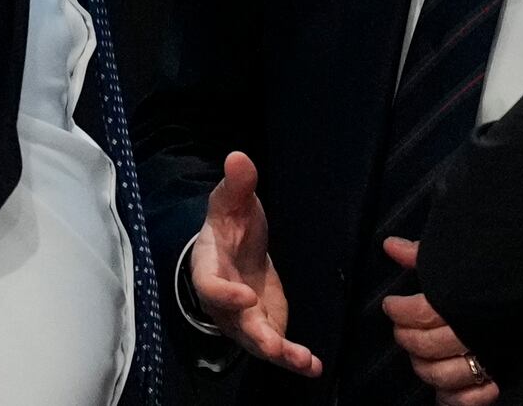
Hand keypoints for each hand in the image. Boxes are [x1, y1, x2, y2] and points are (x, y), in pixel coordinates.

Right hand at [190, 151, 321, 376]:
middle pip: (236, 323)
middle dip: (256, 334)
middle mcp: (224, 302)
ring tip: (302, 361)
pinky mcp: (266, 327)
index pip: (210, 285)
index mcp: (209, 268)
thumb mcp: (232, 201)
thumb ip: (237, 185)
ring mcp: (244, 320)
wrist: (235, 250)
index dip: (224, 294)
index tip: (244, 295)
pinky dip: (294, 359)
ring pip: (258, 342)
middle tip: (273, 345)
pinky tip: (313, 366)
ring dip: (280, 353)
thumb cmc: (230, 224)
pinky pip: (278, 347)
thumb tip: (238, 157)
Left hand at [381, 237, 497, 405]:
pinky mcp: (499, 379)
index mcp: (472, 301)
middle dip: (407, 337)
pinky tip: (443, 386)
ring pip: (444, 375)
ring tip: (416, 352)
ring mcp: (491, 359)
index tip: (391, 304)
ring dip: (423, 367)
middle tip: (400, 326)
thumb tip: (390, 246)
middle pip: (430, 345)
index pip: (425, 312)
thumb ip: (425, 255)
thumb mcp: (460, 259)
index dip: (401, 311)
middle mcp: (482, 332)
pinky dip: (453, 397)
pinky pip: (470, 399)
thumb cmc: (494, 275)